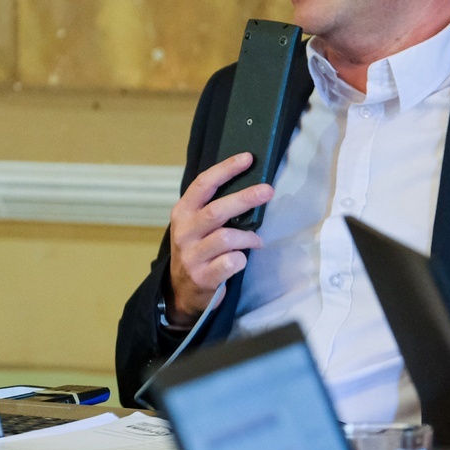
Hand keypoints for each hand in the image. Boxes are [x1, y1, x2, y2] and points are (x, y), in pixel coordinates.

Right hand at [165, 152, 274, 326]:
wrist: (181, 291)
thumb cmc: (196, 250)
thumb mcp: (194, 225)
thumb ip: (212, 207)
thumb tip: (249, 184)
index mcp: (182, 213)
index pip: (203, 184)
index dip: (226, 169)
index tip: (248, 158)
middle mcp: (184, 232)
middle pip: (217, 210)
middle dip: (245, 198)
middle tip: (268, 191)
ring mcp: (192, 256)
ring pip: (227, 237)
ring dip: (248, 237)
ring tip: (257, 240)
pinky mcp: (203, 277)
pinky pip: (231, 262)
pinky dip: (242, 259)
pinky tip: (242, 260)